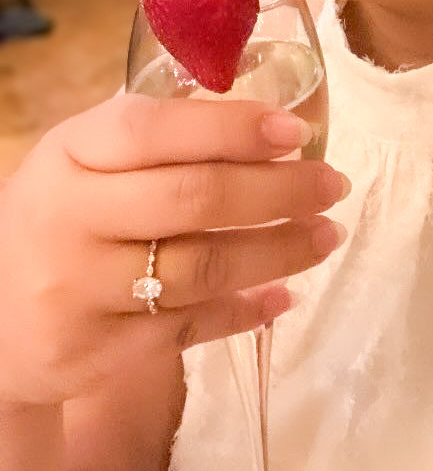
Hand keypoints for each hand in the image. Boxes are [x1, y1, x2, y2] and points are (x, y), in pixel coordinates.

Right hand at [0, 95, 348, 405]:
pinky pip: (192, 328)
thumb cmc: (59, 219)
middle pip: (193, 199)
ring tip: (327, 235)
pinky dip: (246, 311)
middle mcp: (70, 217)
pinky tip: (284, 296)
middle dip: (278, 191)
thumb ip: (152, 137)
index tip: (296, 131)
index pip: (154, 129)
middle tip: (334, 185)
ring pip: (202, 269)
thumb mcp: (81, 162)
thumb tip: (266, 119)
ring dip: (278, 252)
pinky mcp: (100, 351)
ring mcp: (83, 289)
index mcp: (69, 153)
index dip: (231, 128)